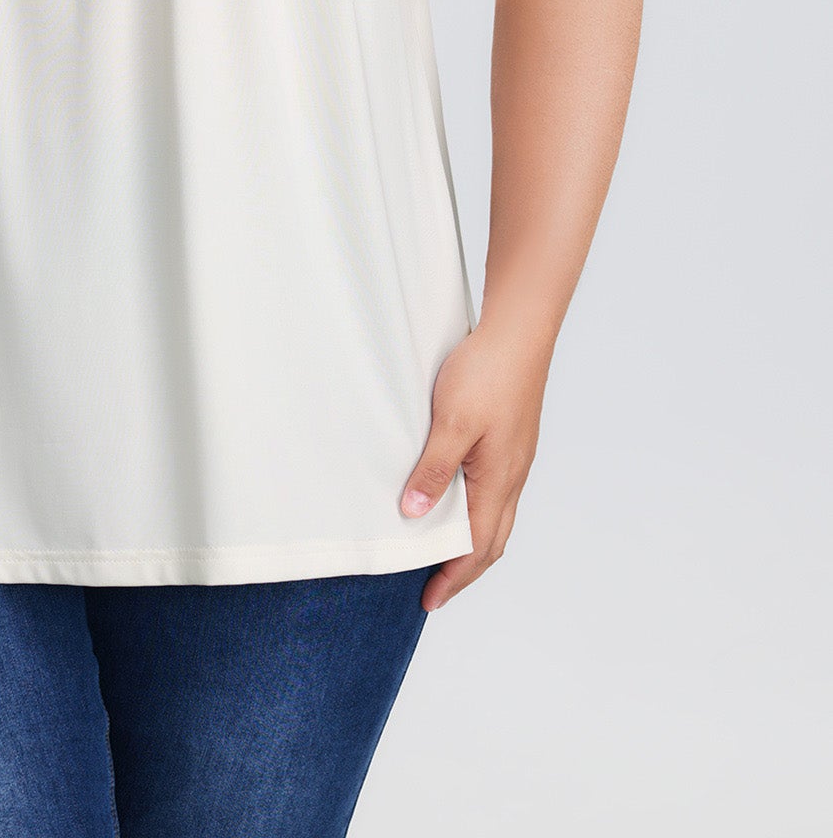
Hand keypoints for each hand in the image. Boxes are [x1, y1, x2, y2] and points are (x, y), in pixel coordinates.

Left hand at [398, 320, 548, 612]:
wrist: (518, 332)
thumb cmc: (487, 373)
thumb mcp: (451, 424)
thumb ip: (433, 471)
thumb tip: (413, 515)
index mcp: (499, 481)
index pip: (478, 548)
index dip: (454, 578)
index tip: (429, 600)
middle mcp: (512, 477)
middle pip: (492, 541)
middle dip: (464, 570)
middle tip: (433, 587)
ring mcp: (515, 459)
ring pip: (496, 517)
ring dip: (471, 542)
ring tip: (441, 551)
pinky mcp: (511, 441)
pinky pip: (495, 492)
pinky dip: (476, 513)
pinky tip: (456, 500)